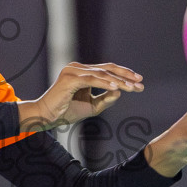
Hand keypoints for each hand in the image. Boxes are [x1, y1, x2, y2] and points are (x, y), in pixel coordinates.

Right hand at [18, 63, 143, 132]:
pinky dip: (105, 83)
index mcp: (83, 73)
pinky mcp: (70, 78)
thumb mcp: (92, 107)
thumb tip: (120, 91)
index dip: (124, 76)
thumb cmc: (66, 112)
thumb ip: (106, 99)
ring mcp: (73, 71)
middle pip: (107, 69)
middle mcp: (78, 68)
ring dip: (119, 81)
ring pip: (102, 74)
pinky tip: (117, 88)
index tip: (139, 84)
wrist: (45, 117)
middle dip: (125, 76)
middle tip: (140, 83)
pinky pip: (92, 80)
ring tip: (132, 87)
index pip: (107, 71)